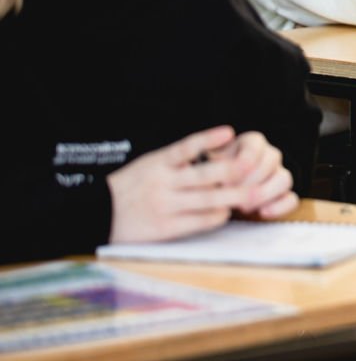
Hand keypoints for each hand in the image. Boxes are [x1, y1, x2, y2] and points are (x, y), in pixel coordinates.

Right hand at [106, 125, 279, 243]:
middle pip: (204, 175)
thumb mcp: (149, 164)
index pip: (186, 148)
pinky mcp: (164, 227)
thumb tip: (214, 154)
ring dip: (232, 196)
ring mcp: (164, 205)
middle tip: (253, 168)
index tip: (229, 133)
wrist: (97, 213)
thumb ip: (177, 160)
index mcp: (158, 163)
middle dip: (231, 172)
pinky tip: (225, 213)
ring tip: (252, 193)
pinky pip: (197, 221)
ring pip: (206, 200)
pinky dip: (215, 216)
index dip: (208, 139)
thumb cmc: (131, 185)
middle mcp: (162, 182)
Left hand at [205, 131, 297, 219]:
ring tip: (243, 206)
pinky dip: (280, 206)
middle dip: (249, 182)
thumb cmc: (208, 175)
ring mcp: (278, 173)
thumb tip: (215, 164)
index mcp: (251, 141)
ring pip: (285, 179)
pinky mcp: (282, 193)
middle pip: (271, 162)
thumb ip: (212, 163)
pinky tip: (263, 212)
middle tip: (229, 194)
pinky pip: (292, 198)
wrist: (211, 189)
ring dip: (263, 194)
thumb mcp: (206, 163)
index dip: (242, 165)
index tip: (225, 180)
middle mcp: (269, 154)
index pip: (255, 148)